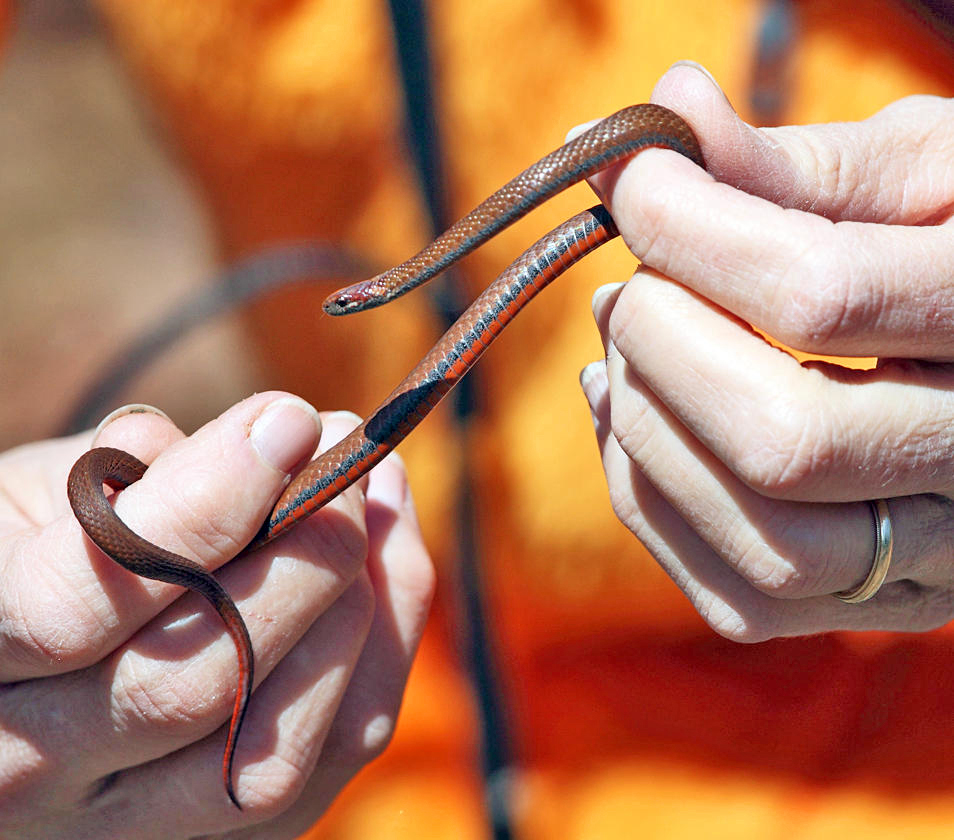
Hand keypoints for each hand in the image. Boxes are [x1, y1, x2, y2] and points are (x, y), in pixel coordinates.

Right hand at [0, 393, 433, 838]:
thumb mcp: (30, 490)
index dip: (205, 506)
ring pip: (271, 752)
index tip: (288, 421)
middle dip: (307, 554)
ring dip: (358, 611)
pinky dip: (377, 660)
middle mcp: (21, 767)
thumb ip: (136, 467)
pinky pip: (324, 763)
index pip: (79, 601)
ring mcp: (114, 827)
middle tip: (346, 455)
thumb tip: (280, 439)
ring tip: (374, 505)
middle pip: (196, 683)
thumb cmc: (3, 565)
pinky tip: (382, 572)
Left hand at [580, 62, 953, 640]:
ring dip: (644, 433)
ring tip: (619, 344)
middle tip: (628, 283)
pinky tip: (627, 418)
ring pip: (761, 541)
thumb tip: (666, 108)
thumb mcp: (923, 177)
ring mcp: (938, 554)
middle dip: (663, 346)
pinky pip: (738, 598)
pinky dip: (649, 504)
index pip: (818, 294)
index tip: (629, 176)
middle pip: (781, 438)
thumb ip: (793, 162)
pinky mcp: (875, 605)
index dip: (690, 228)